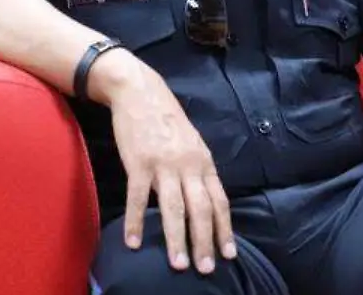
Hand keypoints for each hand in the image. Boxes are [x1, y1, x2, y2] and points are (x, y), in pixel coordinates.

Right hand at [99, 54, 237, 273]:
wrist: (140, 92)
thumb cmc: (166, 119)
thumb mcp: (192, 143)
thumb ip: (198, 169)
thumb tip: (205, 199)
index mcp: (204, 162)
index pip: (220, 201)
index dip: (225, 229)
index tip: (229, 254)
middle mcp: (188, 165)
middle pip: (201, 209)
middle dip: (205, 242)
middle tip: (206, 269)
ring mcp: (164, 165)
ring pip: (174, 208)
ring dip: (177, 239)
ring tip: (178, 264)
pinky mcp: (139, 163)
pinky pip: (138, 199)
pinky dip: (137, 222)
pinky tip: (134, 242)